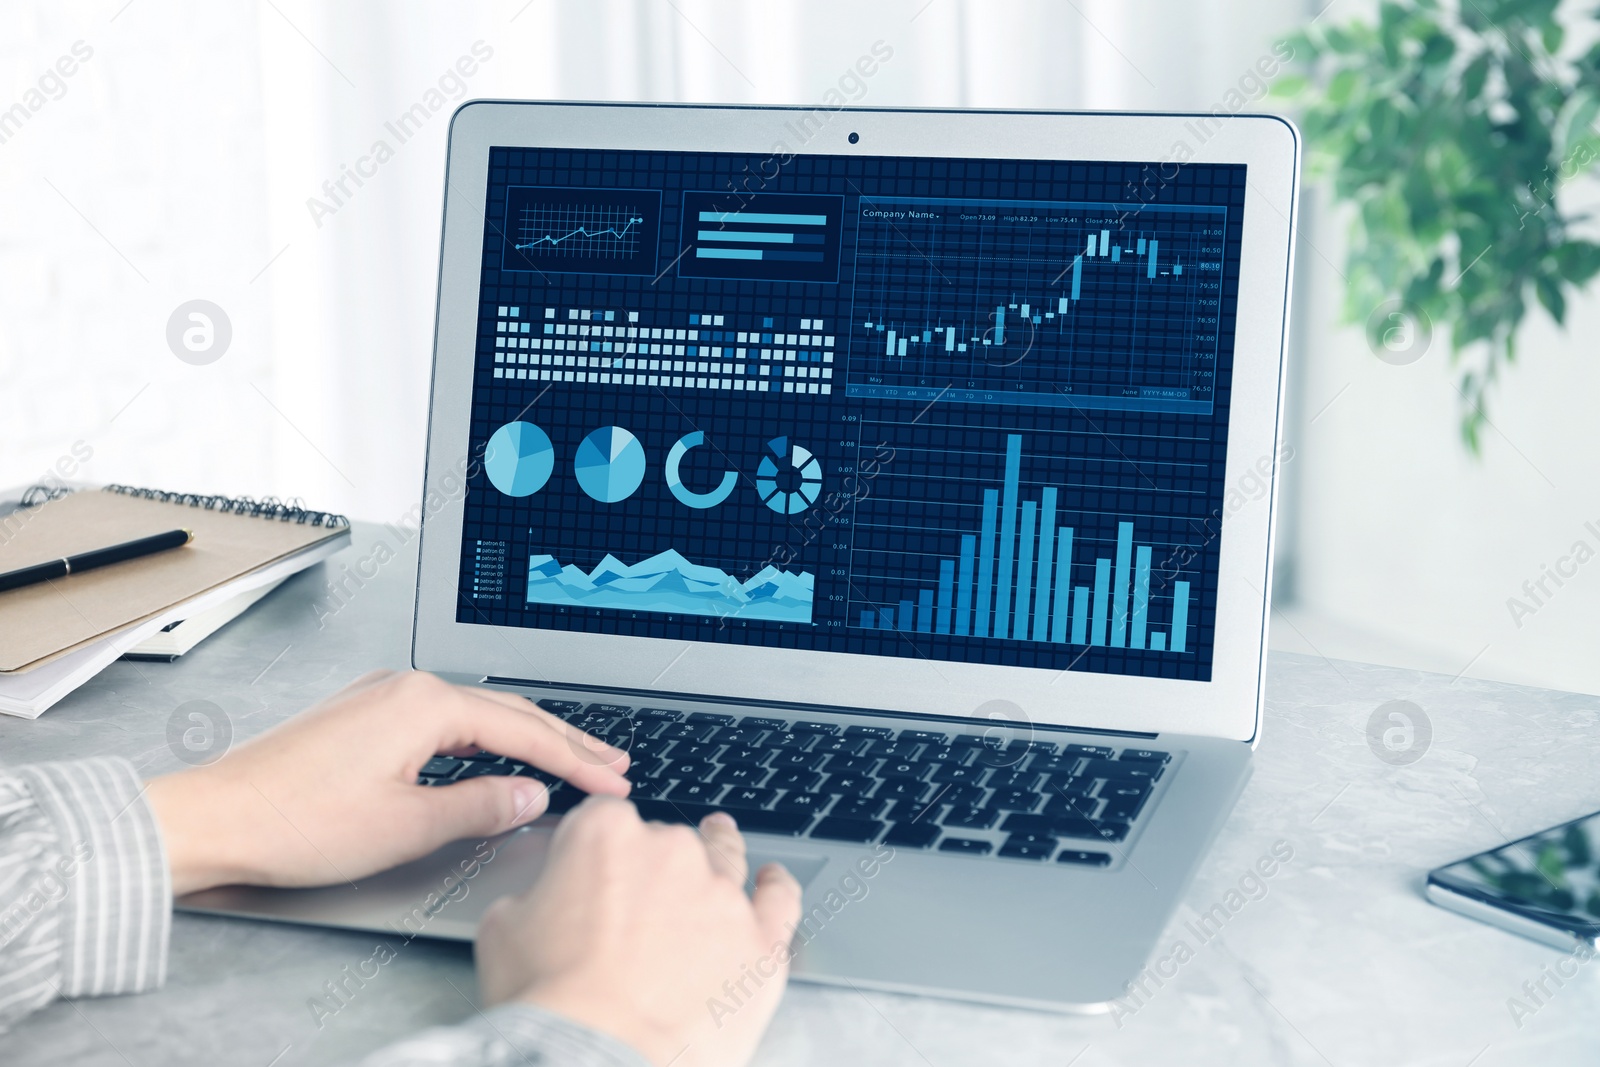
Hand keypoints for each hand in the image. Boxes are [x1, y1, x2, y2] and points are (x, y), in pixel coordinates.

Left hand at [146, 670, 630, 894]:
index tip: (612, 783)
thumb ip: (480, 807)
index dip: (576, 762)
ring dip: (527, 739)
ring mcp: (381, 698)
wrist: (216, 819)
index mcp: (425, 704)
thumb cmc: (296, 822)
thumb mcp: (406, 826)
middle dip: (565, 741)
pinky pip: (444, 720)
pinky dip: (485, 739)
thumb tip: (531, 795)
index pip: (525, 732)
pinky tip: (496, 756)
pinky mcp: (362, 717)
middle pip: (508, 712)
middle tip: (612, 764)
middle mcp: (406, 687)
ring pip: (476, 714)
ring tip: (571, 759)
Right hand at [476, 798, 802, 1066]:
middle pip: (667, 841)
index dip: (600, 845)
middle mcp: (670, 852)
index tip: (598, 866)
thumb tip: (545, 900)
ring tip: (722, 848)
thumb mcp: (503, 929)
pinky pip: (781, 899)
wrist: (598, 1058)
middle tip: (641, 902)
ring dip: (720, 855)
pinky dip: (778, 888)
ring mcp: (721, 895)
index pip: (606, 818)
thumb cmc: (549, 1002)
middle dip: (654, 866)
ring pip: (725, 859)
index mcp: (605, 835)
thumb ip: (534, 895)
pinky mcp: (760, 941)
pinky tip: (773, 881)